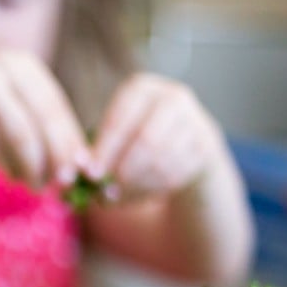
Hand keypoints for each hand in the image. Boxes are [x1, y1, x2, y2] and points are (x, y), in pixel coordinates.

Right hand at [0, 50, 87, 187]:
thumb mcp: (4, 102)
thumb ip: (34, 123)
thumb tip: (74, 162)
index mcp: (24, 65)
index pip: (57, 106)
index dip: (71, 140)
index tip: (82, 170)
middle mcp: (6, 67)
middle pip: (44, 120)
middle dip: (58, 156)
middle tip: (65, 183)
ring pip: (21, 136)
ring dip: (33, 167)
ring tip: (38, 187)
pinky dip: (8, 166)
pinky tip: (13, 177)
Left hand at [89, 74, 225, 201]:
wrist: (183, 142)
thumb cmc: (134, 138)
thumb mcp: (115, 137)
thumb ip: (98, 152)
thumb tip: (80, 170)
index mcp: (141, 89)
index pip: (120, 119)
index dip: (104, 149)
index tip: (91, 174)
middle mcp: (171, 97)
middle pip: (146, 141)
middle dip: (122, 171)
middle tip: (105, 192)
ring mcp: (194, 120)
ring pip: (162, 161)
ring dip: (136, 185)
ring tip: (118, 197)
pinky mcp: (206, 145)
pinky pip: (175, 175)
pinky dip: (151, 190)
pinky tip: (138, 194)